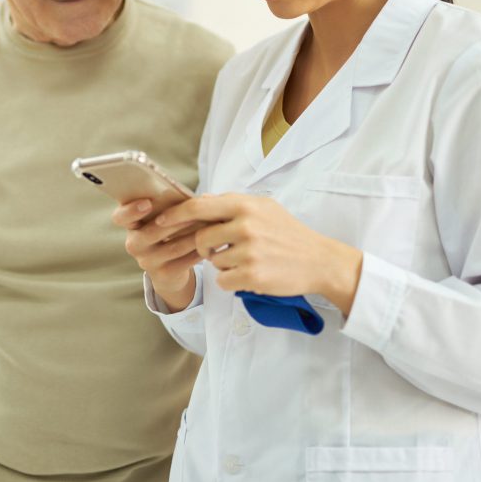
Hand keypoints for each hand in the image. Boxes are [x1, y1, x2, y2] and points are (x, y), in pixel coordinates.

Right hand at [112, 198, 201, 311]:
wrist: (168, 269)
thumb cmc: (167, 232)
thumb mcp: (162, 219)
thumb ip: (171, 206)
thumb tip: (200, 198)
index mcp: (130, 224)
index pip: (120, 217)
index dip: (131, 210)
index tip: (147, 203)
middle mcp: (134, 244)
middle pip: (151, 232)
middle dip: (176, 221)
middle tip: (196, 210)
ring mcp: (146, 262)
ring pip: (173, 246)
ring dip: (194, 234)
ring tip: (210, 224)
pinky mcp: (162, 275)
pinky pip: (184, 261)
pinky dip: (200, 250)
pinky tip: (211, 242)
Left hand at [156, 193, 362, 314]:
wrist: (319, 261)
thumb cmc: (288, 232)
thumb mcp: (263, 207)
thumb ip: (231, 204)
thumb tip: (198, 201)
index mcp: (245, 205)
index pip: (198, 207)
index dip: (175, 215)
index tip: (161, 221)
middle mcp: (245, 226)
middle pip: (201, 238)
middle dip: (204, 246)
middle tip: (220, 248)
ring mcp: (248, 252)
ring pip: (213, 261)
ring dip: (222, 264)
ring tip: (246, 259)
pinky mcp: (252, 276)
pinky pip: (223, 280)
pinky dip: (232, 280)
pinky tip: (249, 274)